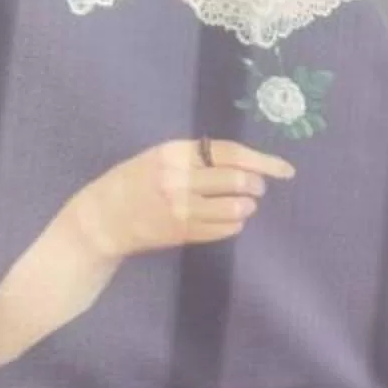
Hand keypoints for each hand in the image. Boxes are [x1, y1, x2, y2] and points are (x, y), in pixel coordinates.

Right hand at [0, 141, 293, 377]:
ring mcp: (181, 209)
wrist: (101, 219)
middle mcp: (178, 179)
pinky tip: (226, 219)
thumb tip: (245, 161)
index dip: (263, 161)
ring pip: (237, 208)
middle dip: (256, 185)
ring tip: (239, 204)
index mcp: (173, 153)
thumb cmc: (133, 182)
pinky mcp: (182, 233)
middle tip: (255, 188)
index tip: (286, 170)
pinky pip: (226, 229)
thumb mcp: (159, 157)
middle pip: (239, 181)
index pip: (231, 154)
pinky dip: (234, 223)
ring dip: (247, 206)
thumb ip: (197, 157)